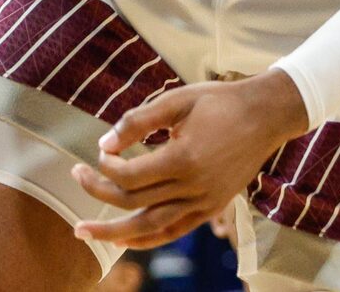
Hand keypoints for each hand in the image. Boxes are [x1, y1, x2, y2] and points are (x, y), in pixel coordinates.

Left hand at [71, 70, 309, 249]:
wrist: (264, 115)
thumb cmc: (219, 101)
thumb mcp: (177, 100)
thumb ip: (139, 121)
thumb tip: (103, 142)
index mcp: (184, 158)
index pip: (131, 175)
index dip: (106, 165)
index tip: (99, 149)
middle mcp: (193, 187)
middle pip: (134, 203)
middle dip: (99, 192)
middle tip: (75, 176)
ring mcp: (203, 203)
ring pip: (150, 228)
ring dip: (113, 232)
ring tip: (82, 232)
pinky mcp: (210, 209)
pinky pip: (173, 232)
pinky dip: (146, 239)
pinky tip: (123, 240)